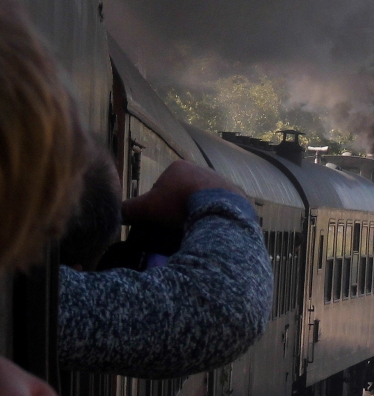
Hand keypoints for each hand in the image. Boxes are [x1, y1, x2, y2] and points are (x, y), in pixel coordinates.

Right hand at [121, 160, 237, 230]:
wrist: (217, 210)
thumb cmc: (178, 205)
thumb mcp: (146, 208)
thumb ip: (128, 209)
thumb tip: (115, 214)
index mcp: (179, 167)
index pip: (161, 187)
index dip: (158, 205)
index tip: (160, 219)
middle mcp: (202, 169)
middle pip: (183, 193)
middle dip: (179, 208)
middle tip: (176, 226)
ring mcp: (222, 181)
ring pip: (203, 200)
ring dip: (198, 212)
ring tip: (194, 228)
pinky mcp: (237, 195)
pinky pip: (221, 208)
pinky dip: (215, 216)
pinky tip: (211, 227)